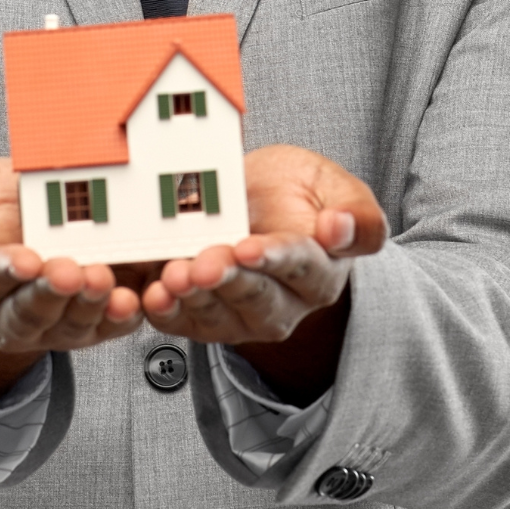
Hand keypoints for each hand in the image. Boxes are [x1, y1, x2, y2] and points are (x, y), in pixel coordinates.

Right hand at [0, 158, 142, 406]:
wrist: (14, 213)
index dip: (1, 273)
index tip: (25, 259)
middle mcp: (1, 313)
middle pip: (24, 315)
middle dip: (48, 294)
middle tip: (69, 271)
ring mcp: (45, 323)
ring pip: (64, 327)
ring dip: (85, 307)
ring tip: (100, 280)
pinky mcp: (82, 322)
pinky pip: (101, 329)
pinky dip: (117, 320)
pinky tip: (128, 302)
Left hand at [143, 144, 385, 346]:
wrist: (253, 201)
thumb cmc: (293, 191)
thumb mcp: (331, 185)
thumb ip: (355, 211)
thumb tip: (340, 227)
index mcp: (320, 270)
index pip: (300, 266)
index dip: (274, 259)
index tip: (248, 248)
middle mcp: (286, 303)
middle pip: (258, 298)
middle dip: (227, 281)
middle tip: (203, 265)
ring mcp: (244, 317)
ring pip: (220, 316)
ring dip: (195, 299)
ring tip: (174, 277)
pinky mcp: (206, 321)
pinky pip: (186, 324)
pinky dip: (168, 314)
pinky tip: (154, 296)